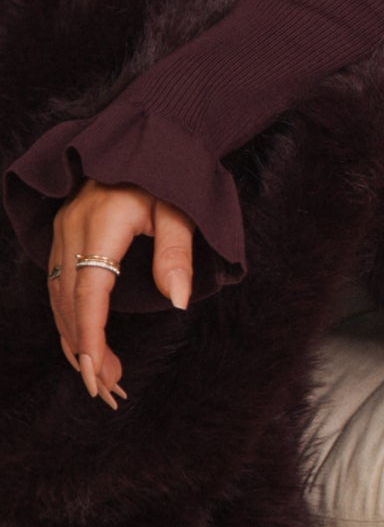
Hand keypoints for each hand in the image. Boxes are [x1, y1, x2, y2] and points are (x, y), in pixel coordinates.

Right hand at [46, 182, 195, 405]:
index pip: (90, 290)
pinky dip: (70, 320)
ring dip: (76, 340)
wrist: (146, 137)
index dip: (89, 333)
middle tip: (108, 390)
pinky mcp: (64, 237)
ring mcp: (63, 234)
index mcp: (101, 224)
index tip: (96, 371)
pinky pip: (59, 287)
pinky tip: (84, 346)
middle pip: (69, 302)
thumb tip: (178, 302)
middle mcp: (73, 231)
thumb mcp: (181, 211)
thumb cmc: (168, 174)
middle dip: (85, 350)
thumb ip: (177, 255)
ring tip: (104, 378)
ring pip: (59, 299)